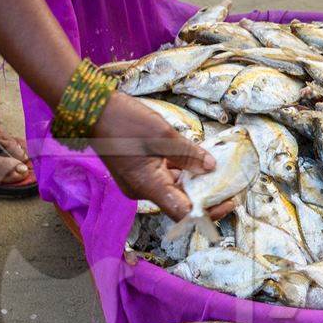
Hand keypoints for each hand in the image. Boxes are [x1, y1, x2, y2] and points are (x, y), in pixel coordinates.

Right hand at [92, 93, 236, 221]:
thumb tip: (211, 167)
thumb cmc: (124, 121)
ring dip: (194, 182)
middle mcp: (143, 191)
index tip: (228, 203)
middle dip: (205, 195)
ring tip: (218, 172)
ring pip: (173, 188)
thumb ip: (188, 154)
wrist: (92, 110)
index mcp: (149, 186)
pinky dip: (181, 171)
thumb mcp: (163, 135)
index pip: (183, 212)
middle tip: (230, 186)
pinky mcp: (138, 173)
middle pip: (180, 202)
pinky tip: (197, 161)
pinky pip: (164, 177)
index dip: (208, 212)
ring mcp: (139, 183)